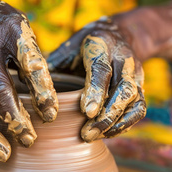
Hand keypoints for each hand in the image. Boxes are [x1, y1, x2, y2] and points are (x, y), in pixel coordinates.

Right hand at [0, 0, 57, 161]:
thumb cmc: (4, 29)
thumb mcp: (24, 33)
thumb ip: (33, 65)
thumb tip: (47, 110)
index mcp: (13, 30)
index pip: (31, 65)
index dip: (43, 93)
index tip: (51, 116)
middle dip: (15, 120)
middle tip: (29, 141)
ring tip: (4, 154)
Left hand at [47, 13, 145, 141]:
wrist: (121, 34)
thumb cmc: (84, 46)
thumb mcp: (68, 48)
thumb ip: (54, 66)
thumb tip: (30, 88)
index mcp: (101, 46)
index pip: (101, 70)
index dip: (95, 91)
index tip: (86, 112)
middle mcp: (123, 59)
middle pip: (123, 89)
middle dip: (107, 115)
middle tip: (87, 134)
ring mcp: (135, 74)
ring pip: (134, 101)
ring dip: (116, 123)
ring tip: (94, 137)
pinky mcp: (142, 87)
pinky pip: (139, 109)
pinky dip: (125, 124)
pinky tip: (107, 134)